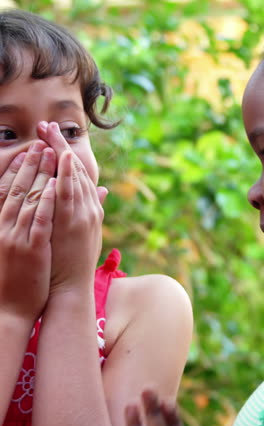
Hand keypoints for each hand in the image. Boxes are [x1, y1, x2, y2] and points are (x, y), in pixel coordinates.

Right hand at [0, 141, 55, 322]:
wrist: (11, 308)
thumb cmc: (13, 278)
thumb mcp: (10, 248)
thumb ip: (15, 226)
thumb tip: (22, 208)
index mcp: (0, 225)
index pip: (7, 190)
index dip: (17, 168)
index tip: (27, 150)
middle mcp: (5, 227)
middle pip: (18, 189)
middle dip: (29, 164)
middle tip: (40, 142)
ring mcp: (18, 237)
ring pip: (30, 199)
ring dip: (40, 174)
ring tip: (50, 154)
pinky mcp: (32, 248)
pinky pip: (41, 220)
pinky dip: (48, 201)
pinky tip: (56, 184)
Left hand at [37, 122, 106, 293]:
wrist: (72, 288)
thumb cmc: (74, 263)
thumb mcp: (86, 234)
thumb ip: (94, 209)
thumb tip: (103, 190)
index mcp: (90, 210)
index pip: (78, 176)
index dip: (66, 154)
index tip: (54, 138)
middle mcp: (88, 209)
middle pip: (76, 170)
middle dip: (61, 146)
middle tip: (48, 124)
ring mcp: (82, 215)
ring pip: (73, 177)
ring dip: (61, 152)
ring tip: (49, 130)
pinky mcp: (74, 223)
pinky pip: (69, 194)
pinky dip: (66, 174)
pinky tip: (61, 156)